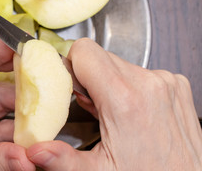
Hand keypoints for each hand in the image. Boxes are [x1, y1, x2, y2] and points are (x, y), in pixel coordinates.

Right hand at [27, 38, 201, 170]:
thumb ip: (63, 160)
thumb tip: (35, 152)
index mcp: (125, 99)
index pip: (83, 51)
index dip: (69, 65)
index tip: (68, 87)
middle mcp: (149, 83)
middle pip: (99, 56)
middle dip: (87, 78)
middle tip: (91, 108)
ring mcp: (165, 81)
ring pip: (118, 63)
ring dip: (107, 82)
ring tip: (112, 113)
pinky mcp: (175, 84)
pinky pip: (139, 71)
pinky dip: (128, 85)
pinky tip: (130, 111)